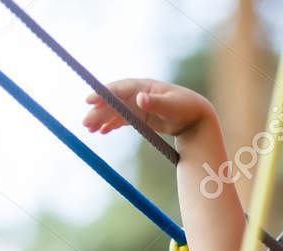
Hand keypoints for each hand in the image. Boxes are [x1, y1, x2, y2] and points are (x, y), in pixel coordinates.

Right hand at [82, 78, 211, 138]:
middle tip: (85, 123)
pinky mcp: (140, 117)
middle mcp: (137, 94)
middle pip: (113, 102)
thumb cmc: (187, 108)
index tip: (89, 100)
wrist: (197, 117)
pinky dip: (111, 125)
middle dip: (98, 111)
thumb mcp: (173, 106)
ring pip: (115, 112)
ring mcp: (138, 105)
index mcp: (143, 87)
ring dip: (101, 119)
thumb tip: (140, 98)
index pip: (118, 89)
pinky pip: (122, 120)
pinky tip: (101, 131)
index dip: (103, 94)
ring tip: (89, 129)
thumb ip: (156, 103)